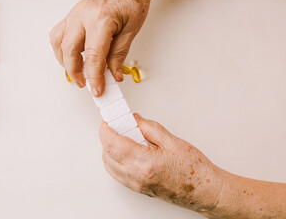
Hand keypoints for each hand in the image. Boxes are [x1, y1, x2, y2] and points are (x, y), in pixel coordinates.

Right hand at [49, 0, 153, 95]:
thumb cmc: (132, 1)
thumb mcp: (132, 30)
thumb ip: (119, 54)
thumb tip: (113, 75)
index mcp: (101, 18)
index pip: (93, 55)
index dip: (94, 77)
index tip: (98, 90)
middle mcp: (83, 14)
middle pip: (70, 50)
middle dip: (76, 72)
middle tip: (86, 84)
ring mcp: (75, 13)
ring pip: (58, 42)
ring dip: (65, 62)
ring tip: (77, 73)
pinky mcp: (72, 14)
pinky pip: (58, 34)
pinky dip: (61, 49)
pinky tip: (71, 57)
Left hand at [99, 113, 224, 212]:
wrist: (205, 191)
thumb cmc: (195, 170)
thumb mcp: (172, 141)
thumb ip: (149, 128)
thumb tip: (134, 120)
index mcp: (145, 163)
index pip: (112, 144)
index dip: (106, 130)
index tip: (108, 121)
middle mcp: (137, 177)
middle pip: (107, 154)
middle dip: (108, 137)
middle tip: (118, 125)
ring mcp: (136, 185)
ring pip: (109, 165)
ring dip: (110, 149)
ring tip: (124, 137)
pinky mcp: (138, 189)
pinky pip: (117, 173)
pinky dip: (116, 160)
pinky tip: (128, 150)